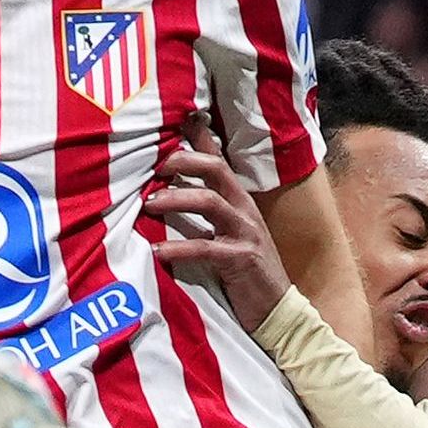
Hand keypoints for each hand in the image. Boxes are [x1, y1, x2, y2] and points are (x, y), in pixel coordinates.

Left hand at [138, 138, 292, 325]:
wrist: (277, 310)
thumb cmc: (245, 272)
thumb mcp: (226, 234)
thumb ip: (205, 212)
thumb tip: (168, 192)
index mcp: (239, 200)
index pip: (218, 160)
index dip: (200, 137)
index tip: (179, 117)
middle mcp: (245, 209)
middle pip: (216, 169)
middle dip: (183, 161)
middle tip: (155, 164)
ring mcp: (246, 233)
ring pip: (210, 202)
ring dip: (176, 199)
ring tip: (149, 204)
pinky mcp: (242, 259)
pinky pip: (206, 248)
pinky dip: (179, 248)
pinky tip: (158, 252)